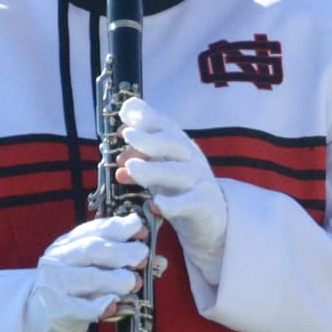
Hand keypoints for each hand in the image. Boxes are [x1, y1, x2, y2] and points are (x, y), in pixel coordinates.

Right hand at [22, 213, 148, 331]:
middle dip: (121, 251)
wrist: (41, 319)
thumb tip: (161, 260)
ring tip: (134, 282)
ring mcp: (55, 284)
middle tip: (142, 256)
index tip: (141, 229)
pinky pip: (80, 308)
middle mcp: (59, 259)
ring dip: (115, 279)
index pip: (95, 230)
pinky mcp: (56, 310)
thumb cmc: (75, 290)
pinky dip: (98, 306)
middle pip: (92, 250)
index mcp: (69, 243)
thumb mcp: (95, 269)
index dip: (120, 227)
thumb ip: (123, 262)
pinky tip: (113, 305)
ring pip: (88, 278)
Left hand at [117, 96, 229, 269]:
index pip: (165, 125)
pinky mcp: (204, 205)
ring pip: (179, 172)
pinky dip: (173, 204)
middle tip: (126, 135)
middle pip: (174, 143)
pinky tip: (156, 204)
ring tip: (130, 169)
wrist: (211, 218)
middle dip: (150, 137)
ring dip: (154, 169)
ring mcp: (200, 181)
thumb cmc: (179, 188)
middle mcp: (191, 159)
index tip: (125, 113)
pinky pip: (190, 202)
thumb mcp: (160, 167)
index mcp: (179, 146)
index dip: (146, 117)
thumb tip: (120, 141)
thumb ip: (142, 153)